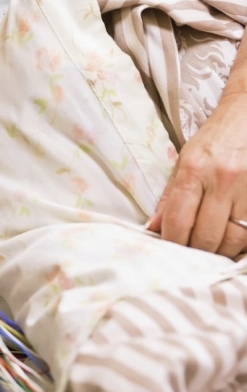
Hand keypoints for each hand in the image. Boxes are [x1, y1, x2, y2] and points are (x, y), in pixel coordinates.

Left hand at [147, 93, 246, 257]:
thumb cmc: (214, 140)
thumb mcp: (184, 161)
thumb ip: (170, 196)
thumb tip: (153, 227)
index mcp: (195, 171)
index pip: (178, 221)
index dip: (172, 242)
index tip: (170, 249)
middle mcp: (222, 180)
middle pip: (207, 236)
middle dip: (197, 250)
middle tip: (192, 251)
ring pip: (234, 239)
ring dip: (221, 250)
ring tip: (213, 247)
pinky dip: (241, 242)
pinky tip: (232, 240)